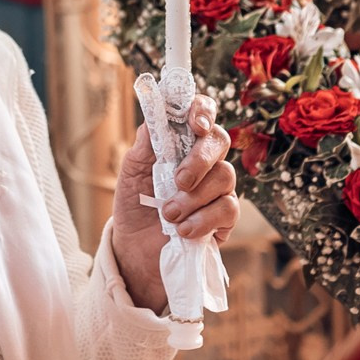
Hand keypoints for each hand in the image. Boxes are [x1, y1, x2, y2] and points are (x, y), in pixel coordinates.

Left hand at [110, 95, 237, 313]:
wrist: (135, 247)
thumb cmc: (135, 203)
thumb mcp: (130, 173)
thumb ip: (144, 146)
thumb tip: (154, 120)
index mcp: (182, 141)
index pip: (202, 113)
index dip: (203, 111)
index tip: (195, 124)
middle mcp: (205, 160)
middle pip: (220, 141)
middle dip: (200, 159)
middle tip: (179, 180)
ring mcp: (218, 188)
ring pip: (225, 176)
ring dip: (194, 197)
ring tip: (168, 214)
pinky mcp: (225, 217)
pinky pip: (228, 209)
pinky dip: (203, 219)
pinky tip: (183, 230)